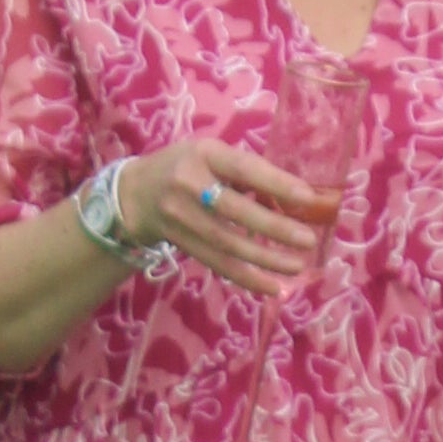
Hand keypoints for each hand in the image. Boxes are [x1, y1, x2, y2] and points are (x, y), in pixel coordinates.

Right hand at [127, 139, 341, 302]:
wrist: (134, 193)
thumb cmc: (186, 167)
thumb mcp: (211, 154)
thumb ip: (246, 171)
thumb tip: (297, 196)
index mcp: (204, 154)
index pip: (243, 169)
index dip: (275, 183)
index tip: (308, 198)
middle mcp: (189, 184)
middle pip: (234, 210)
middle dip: (274, 228)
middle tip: (308, 240)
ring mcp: (181, 216)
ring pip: (227, 243)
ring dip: (265, 259)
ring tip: (296, 266)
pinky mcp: (181, 243)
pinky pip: (217, 263)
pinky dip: (246, 277)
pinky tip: (272, 287)